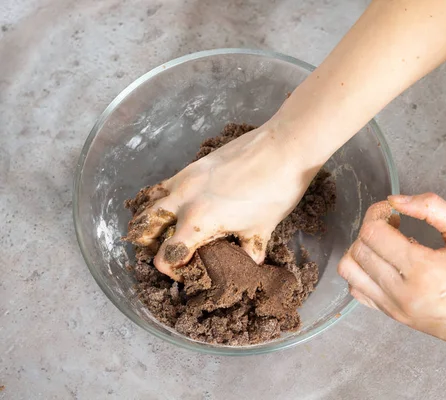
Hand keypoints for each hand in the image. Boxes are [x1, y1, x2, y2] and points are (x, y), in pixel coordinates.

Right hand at [126, 122, 317, 279]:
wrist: (283, 149)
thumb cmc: (276, 191)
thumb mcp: (262, 229)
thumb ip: (250, 251)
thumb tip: (251, 264)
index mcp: (198, 222)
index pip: (166, 257)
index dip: (174, 271)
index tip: (189, 270)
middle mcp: (182, 201)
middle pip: (144, 230)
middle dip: (152, 246)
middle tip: (174, 250)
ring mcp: (184, 180)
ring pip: (148, 205)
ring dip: (151, 222)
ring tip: (169, 230)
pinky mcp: (191, 166)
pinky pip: (163, 186)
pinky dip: (160, 199)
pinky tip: (178, 205)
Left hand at [338, 193, 445, 351]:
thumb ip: (433, 208)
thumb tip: (396, 200)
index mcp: (422, 268)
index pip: (373, 233)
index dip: (377, 214)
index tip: (393, 212)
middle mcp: (401, 291)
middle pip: (359, 249)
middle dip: (371, 228)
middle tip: (393, 225)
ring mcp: (394, 306)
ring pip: (350, 271)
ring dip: (361, 250)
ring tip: (386, 245)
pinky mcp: (392, 315)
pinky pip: (357, 291)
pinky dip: (361, 272)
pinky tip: (384, 264)